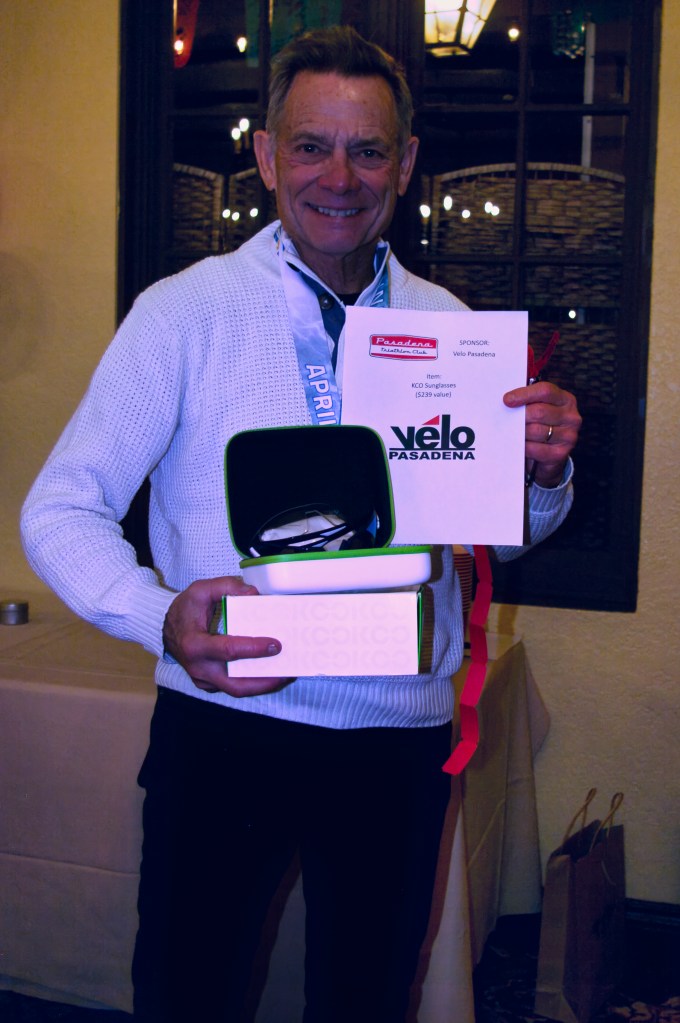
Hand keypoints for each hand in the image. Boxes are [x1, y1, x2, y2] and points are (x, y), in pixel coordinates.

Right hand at [162, 576, 291, 696]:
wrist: (165, 628)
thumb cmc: (185, 608)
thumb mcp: (201, 589)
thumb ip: (227, 587)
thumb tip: (254, 595)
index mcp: (194, 644)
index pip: (228, 651)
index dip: (253, 649)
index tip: (275, 645)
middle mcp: (198, 667)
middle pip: (235, 684)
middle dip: (264, 681)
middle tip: (288, 672)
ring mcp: (202, 679)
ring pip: (236, 690)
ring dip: (262, 686)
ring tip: (285, 675)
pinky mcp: (208, 684)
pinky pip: (232, 687)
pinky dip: (252, 683)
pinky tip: (269, 673)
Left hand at [503, 381, 581, 487]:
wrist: (552, 451)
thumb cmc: (542, 423)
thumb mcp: (540, 406)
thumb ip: (529, 399)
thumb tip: (509, 399)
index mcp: (566, 400)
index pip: (545, 391)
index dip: (525, 394)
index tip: (507, 399)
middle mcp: (571, 417)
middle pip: (539, 412)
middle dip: (519, 416)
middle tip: (508, 419)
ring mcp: (568, 436)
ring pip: (535, 431)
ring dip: (520, 432)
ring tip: (514, 432)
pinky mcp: (560, 453)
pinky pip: (535, 448)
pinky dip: (523, 446)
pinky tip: (520, 444)